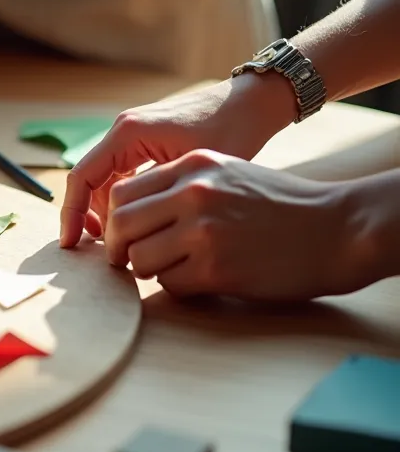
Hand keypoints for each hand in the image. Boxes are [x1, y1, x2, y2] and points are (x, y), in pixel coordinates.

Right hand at [60, 74, 298, 246]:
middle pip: (89, 182)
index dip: (72, 214)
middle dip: (89, 217)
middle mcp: (122, 130)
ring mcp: (132, 135)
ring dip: (108, 211)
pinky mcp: (144, 142)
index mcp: (127, 133)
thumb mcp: (192, 172)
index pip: (81, 177)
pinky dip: (123, 200)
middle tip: (105, 252)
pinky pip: (121, 175)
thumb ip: (154, 198)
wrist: (253, 104)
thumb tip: (125, 234)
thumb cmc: (231, 131)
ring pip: (104, 181)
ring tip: (123, 243)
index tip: (70, 245)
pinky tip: (138, 223)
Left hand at [103, 149, 352, 300]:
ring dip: (149, 270)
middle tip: (128, 261)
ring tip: (173, 268)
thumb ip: (180, 185)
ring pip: (140, 259)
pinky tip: (201, 279)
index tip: (123, 236)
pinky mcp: (217, 268)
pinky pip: (169, 284)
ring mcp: (204, 231)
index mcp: (193, 165)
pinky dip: (177, 286)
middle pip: (121, 225)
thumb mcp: (227, 174)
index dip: (114, 220)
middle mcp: (194, 193)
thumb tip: (127, 211)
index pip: (122, 193)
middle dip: (118, 248)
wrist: (337, 228)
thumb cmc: (280, 205)